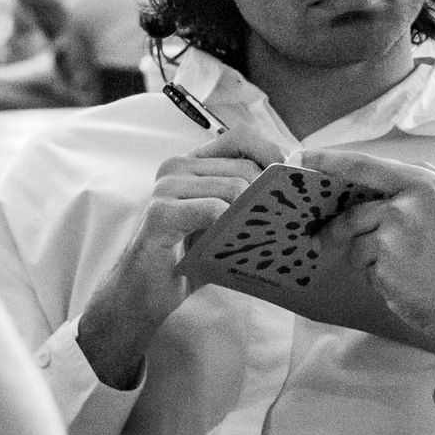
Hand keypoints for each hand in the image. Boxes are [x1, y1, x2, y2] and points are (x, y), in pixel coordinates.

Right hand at [76, 126, 283, 387]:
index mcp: (190, 164)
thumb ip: (245, 203)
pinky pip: (215, 210)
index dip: (271, 152)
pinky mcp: (161, 213)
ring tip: (269, 241)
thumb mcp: (221, 226)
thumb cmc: (185, 262)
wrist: (140, 296)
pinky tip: (240, 248)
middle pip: (244, 166)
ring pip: (234, 187)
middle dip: (271, 197)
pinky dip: (235, 228)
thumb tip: (293, 191)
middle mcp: (175, 168)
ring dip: (258, 217)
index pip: (239, 137)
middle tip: (287, 226)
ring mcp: (165, 188)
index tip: (291, 182)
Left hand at [305, 150, 434, 360]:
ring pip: (357, 246)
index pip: (364, 167)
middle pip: (352, 215)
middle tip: (329, 240)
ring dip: (369, 259)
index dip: (329, 161)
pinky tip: (409, 284)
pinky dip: (380, 279)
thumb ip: (429, 182)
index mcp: (422, 186)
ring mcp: (390, 243)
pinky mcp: (384, 274)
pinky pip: (367, 272)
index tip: (305, 158)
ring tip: (406, 269)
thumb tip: (396, 171)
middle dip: (338, 230)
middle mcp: (402, 210)